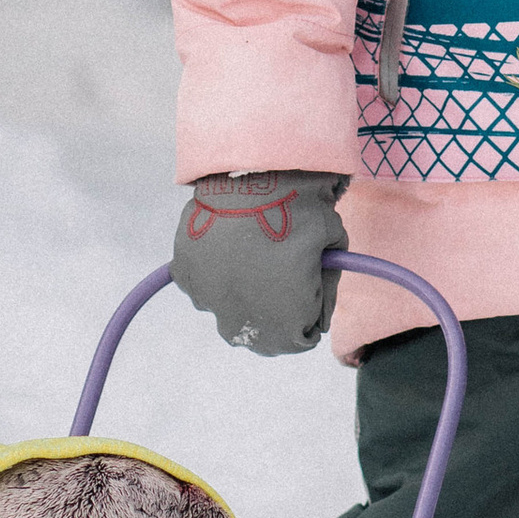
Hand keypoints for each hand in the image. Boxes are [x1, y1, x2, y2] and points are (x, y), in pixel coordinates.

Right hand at [171, 169, 349, 354]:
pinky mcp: (185, 273)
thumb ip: (327, 290)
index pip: (299, 340)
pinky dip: (214, 277)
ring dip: (241, 297)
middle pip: (260, 337)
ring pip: (227, 313)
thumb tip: (319, 315)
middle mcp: (240, 322)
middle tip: (281, 276)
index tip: (310, 292)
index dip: (309, 315)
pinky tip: (229, 251)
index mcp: (284, 323)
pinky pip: (201, 288)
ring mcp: (208, 298)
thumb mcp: (333, 249)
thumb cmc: (301, 212)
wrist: (256, 176)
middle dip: (274, 315)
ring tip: (252, 259)